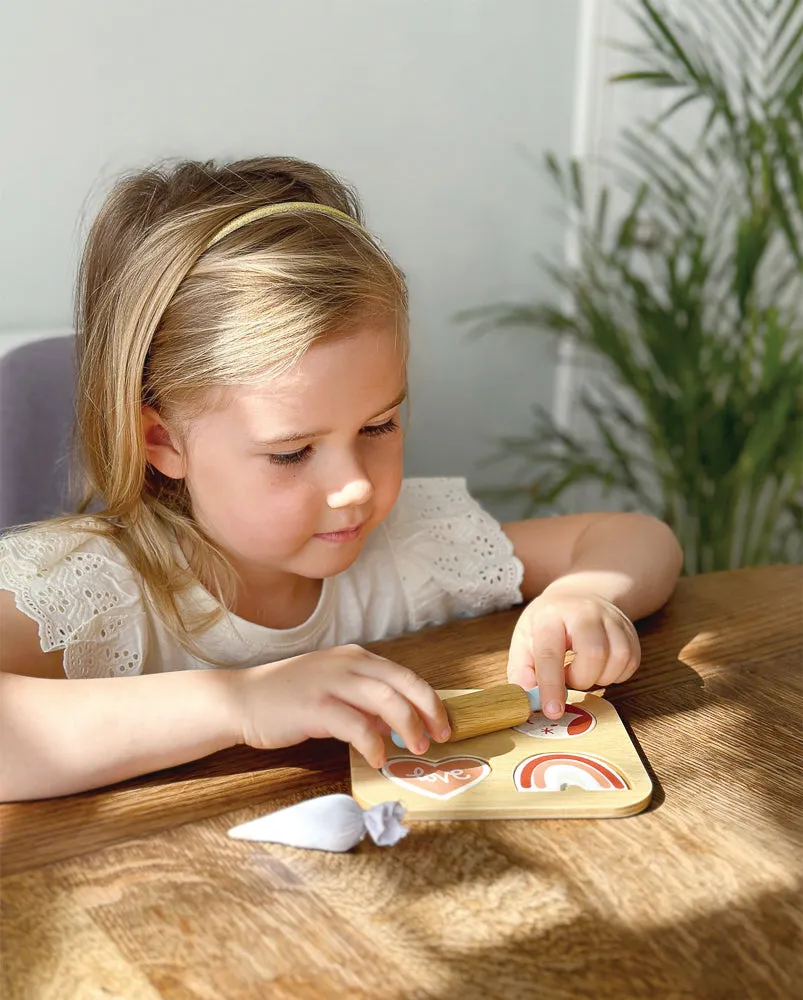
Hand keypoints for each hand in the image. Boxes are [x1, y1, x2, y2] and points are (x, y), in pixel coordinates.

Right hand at [231, 644, 450, 767]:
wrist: (242, 699)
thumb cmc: (289, 698)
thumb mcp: (334, 689)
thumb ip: (366, 701)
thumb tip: (399, 722)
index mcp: (356, 657)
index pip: (406, 676)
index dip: (430, 701)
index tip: (442, 725)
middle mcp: (348, 663)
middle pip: (405, 684)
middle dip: (428, 712)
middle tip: (439, 739)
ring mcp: (332, 682)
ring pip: (387, 701)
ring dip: (408, 728)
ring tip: (415, 750)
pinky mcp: (316, 707)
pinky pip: (357, 726)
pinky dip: (374, 744)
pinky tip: (378, 759)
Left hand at [507, 590, 640, 719]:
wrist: (579, 595)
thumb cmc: (549, 622)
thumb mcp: (524, 638)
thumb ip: (521, 670)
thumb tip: (526, 697)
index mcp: (551, 615)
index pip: (551, 652)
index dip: (551, 685)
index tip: (553, 711)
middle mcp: (585, 612)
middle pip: (594, 653)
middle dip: (581, 679)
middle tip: (569, 677)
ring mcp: (611, 619)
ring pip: (618, 659)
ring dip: (600, 678)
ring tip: (584, 670)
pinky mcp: (629, 630)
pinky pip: (632, 662)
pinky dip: (616, 674)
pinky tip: (601, 667)